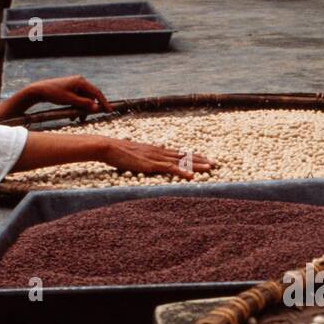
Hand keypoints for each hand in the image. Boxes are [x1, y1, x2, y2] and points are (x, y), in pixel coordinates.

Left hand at [25, 75, 112, 114]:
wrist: (39, 90)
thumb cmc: (53, 93)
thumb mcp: (69, 100)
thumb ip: (84, 104)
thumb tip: (96, 108)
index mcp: (81, 81)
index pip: (96, 93)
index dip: (104, 103)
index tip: (109, 111)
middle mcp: (80, 81)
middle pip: (91, 97)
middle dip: (88, 109)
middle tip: (84, 118)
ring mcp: (76, 85)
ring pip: (85, 100)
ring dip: (81, 109)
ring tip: (75, 118)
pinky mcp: (72, 89)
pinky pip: (79, 99)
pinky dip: (77, 107)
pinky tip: (72, 114)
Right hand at [99, 139, 216, 178]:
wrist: (108, 147)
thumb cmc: (118, 152)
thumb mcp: (135, 155)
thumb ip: (144, 157)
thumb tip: (150, 158)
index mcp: (156, 150)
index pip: (178, 153)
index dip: (192, 156)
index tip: (204, 158)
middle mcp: (160, 152)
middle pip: (184, 156)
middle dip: (200, 160)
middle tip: (215, 163)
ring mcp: (157, 158)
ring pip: (181, 162)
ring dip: (197, 165)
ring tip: (210, 168)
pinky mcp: (151, 165)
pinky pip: (170, 169)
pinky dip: (182, 172)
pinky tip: (191, 177)